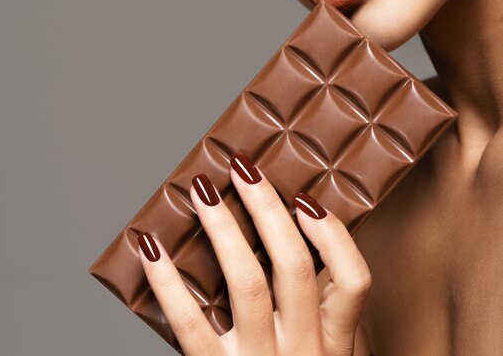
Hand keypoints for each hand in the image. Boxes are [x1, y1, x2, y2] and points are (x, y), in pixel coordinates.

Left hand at [138, 151, 371, 354]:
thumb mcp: (323, 353)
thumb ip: (316, 309)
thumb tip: (292, 229)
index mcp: (335, 342)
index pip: (355, 281)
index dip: (333, 235)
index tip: (305, 198)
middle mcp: (304, 350)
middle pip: (292, 266)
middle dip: (266, 209)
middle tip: (243, 168)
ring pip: (246, 283)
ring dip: (222, 229)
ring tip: (202, 190)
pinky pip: (191, 324)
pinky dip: (167, 282)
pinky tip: (150, 248)